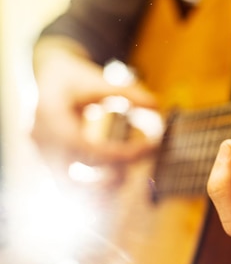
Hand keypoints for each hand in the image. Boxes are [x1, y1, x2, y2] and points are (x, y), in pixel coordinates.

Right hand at [31, 36, 157, 185]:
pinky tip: (117, 177)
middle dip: (107, 180)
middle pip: (71, 179)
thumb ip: (126, 91)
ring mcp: (42, 154)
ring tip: (129, 174)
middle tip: (138, 169)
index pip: (87, 148)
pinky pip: (69, 184)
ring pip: (68, 189)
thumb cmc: (72, 75)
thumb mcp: (96, 78)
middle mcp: (41, 142)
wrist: (44, 74)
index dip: (120, 154)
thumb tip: (155, 104)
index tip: (149, 147)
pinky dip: (92, 187)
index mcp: (50, 118)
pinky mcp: (49, 161)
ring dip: (100, 189)